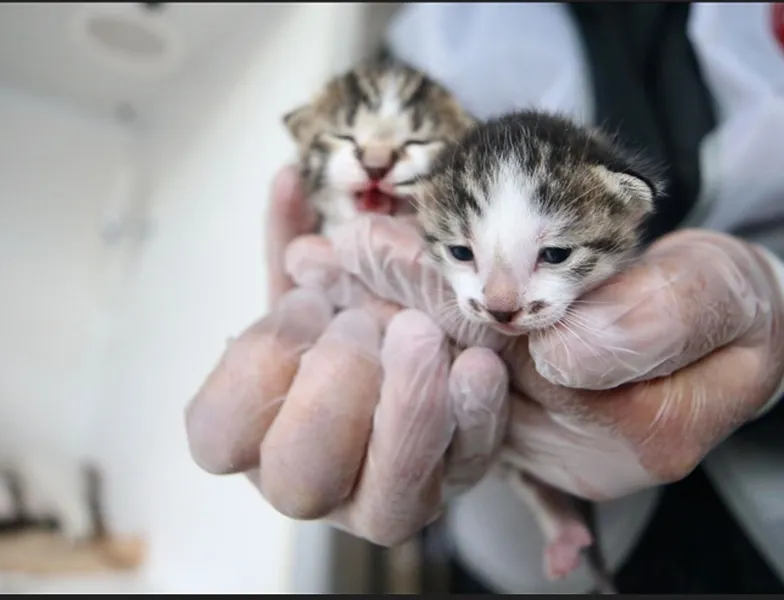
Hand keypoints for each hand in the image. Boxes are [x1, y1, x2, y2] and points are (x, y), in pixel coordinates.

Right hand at [184, 166, 509, 544]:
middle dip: (331, 393)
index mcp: (254, 435)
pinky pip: (465, 464)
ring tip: (420, 334)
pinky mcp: (454, 481)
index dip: (257, 368)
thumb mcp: (311, 288)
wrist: (419, 351)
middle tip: (361, 327)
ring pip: (387, 503)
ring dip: (406, 410)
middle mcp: (313, 479)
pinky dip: (474, 411)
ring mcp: (386, 496)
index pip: (217, 437)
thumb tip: (290, 183)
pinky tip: (478, 362)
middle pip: (297, 479)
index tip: (303, 305)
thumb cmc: (346, 323)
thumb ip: (293, 247)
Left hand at [284, 215, 783, 499]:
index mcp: (633, 431)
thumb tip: (563, 346)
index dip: (444, 302)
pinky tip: (338, 273)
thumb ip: (664, 319)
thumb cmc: (726, 307)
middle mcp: (569, 447)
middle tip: (331, 250)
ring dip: (374, 314)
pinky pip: (433, 372)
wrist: (715, 324)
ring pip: (436, 377)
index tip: (377, 250)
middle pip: (462, 376)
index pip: (518, 370)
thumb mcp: (723, 297)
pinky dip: (390, 319)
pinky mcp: (510, 415)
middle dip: (390, 307)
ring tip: (319, 259)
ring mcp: (536, 436)